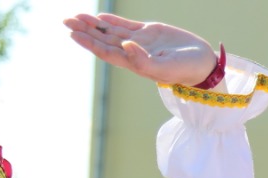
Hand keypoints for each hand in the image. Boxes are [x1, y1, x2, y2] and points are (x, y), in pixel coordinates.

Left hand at [65, 14, 216, 86]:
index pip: (104, 50)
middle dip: (84, 30)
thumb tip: (125, 46)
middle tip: (66, 20)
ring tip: (76, 16)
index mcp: (132, 62)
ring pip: (111, 30)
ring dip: (94, 24)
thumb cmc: (184, 70)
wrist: (201, 64)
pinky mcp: (150, 32)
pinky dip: (112, 20)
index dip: (88, 42)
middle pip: (103, 39)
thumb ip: (143, 61)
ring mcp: (140, 41)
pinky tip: (100, 17)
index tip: (73, 33)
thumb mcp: (164, 68)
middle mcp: (132, 51)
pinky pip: (126, 25)